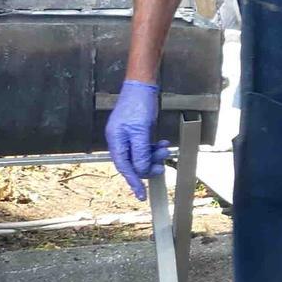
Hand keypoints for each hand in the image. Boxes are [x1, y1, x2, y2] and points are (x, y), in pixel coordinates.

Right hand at [105, 80, 170, 200]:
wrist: (142, 86)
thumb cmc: (138, 105)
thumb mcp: (141, 131)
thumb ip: (140, 153)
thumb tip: (141, 170)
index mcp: (115, 141)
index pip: (124, 167)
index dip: (134, 182)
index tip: (142, 195)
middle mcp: (119, 140)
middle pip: (133, 163)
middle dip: (148, 165)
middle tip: (162, 166)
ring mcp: (127, 136)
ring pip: (141, 155)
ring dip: (154, 155)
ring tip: (165, 149)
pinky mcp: (136, 132)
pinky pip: (145, 146)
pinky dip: (155, 147)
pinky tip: (164, 143)